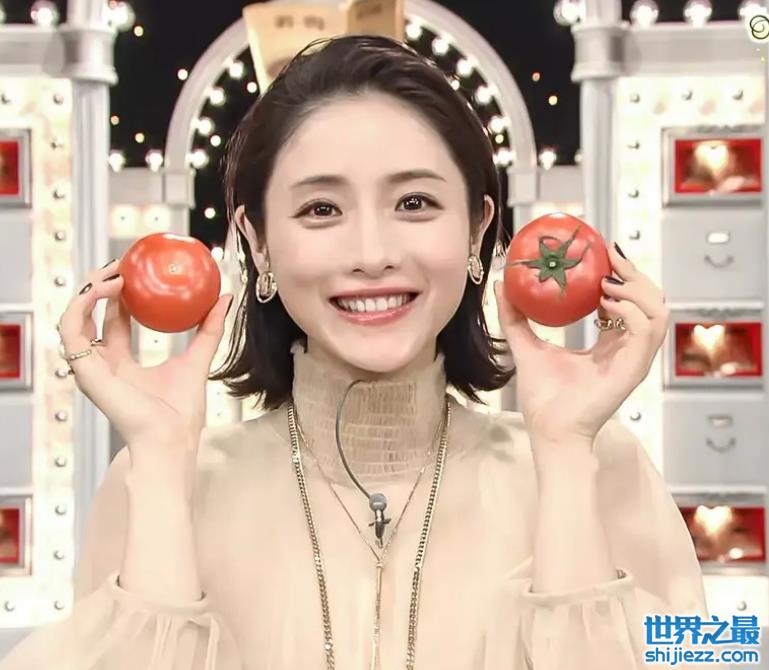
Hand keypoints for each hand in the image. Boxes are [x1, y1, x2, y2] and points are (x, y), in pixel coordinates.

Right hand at [56, 259, 233, 467]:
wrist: (171, 437)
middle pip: (91, 314)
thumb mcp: (198, 357)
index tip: (135, 269)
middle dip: (101, 284)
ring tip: (115, 272)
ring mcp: (90, 367)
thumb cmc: (182, 411)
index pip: (115, 319)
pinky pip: (71, 328)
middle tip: (122, 264)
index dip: (120, 293)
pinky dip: (83, 303)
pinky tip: (108, 288)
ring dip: (90, 289)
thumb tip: (225, 297)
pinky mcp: (83, 370)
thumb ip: (210, 329)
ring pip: (75, 316)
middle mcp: (102, 364)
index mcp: (122, 363)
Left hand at [493, 243, 669, 445]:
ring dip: (635, 290)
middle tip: (610, 256)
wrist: (548, 429)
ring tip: (606, 283)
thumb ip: (515, 316)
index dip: (621, 274)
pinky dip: (630, 310)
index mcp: (609, 343)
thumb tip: (501, 283)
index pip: (627, 301)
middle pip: (650, 300)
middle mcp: (627, 348)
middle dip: (634, 273)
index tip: (602, 252)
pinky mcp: (635, 369)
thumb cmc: (542, 396)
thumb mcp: (526, 344)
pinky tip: (606, 304)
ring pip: (658, 311)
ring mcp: (634, 358)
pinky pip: (647, 330)